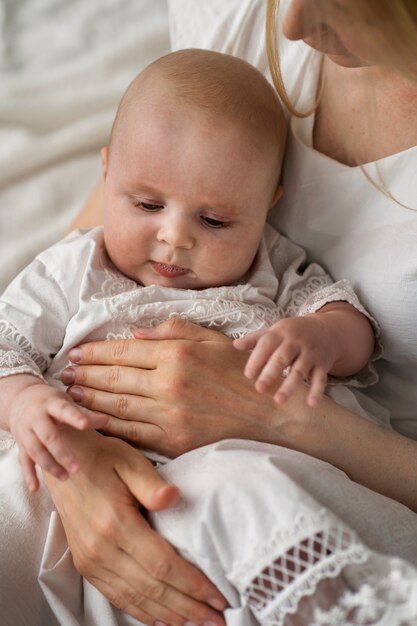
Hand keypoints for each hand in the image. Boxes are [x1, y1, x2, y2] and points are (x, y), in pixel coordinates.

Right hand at [8, 381, 107, 490]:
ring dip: (49, 466)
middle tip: (77, 467)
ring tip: (65, 477)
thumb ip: (85, 413)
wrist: (18, 399)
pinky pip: (23, 461)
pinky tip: (35, 488)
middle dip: (62, 452)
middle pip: (48, 436)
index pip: (63, 410)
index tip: (85, 425)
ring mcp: (26, 432)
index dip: (74, 417)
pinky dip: (29, 475)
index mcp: (51, 404)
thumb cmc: (49, 401)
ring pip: (35, 451)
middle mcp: (36, 418)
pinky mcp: (21, 444)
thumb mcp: (65, 401)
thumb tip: (107, 420)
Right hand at [44, 428, 226, 624]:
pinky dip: (142, 612)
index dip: (192, 584)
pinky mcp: (85, 564)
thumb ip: (152, 484)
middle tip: (218, 619)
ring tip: (198, 623)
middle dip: (189, 607)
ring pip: (136, 599)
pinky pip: (117, 597)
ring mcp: (90, 560)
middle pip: (152, 589)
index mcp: (115, 523)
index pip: (162, 564)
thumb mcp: (129, 461)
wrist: (63, 460)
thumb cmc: (102, 457)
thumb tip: (175, 497)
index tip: (218, 596)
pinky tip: (163, 619)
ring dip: (170, 615)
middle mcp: (100, 549)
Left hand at [60, 319, 286, 456]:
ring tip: (71, 393)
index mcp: (177, 355)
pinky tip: (92, 420)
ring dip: (89, 399)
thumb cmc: (241, 370)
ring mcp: (170, 415)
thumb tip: (134, 335)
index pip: (123, 351)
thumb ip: (172, 331)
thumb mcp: (211, 338)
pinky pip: (132, 433)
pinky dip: (109, 427)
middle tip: (65, 372)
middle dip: (84, 374)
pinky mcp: (174, 441)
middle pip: (114, 378)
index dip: (95, 352)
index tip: (77, 352)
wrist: (269, 412)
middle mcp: (169, 384)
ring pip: (117, 406)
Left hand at [234, 315, 336, 405]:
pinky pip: (320, 378)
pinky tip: (311, 404)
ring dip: (290, 386)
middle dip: (271, 373)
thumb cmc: (293, 333)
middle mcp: (296, 343)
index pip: (266, 345)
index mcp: (281, 334)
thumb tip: (235, 345)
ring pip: (299, 370)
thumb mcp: (275, 331)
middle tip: (259, 389)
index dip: (257, 359)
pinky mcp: (323, 364)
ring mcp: (310, 354)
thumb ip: (255, 339)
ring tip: (279, 400)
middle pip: (282, 358)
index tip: (248, 374)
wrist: (327, 330)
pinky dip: (317, 391)